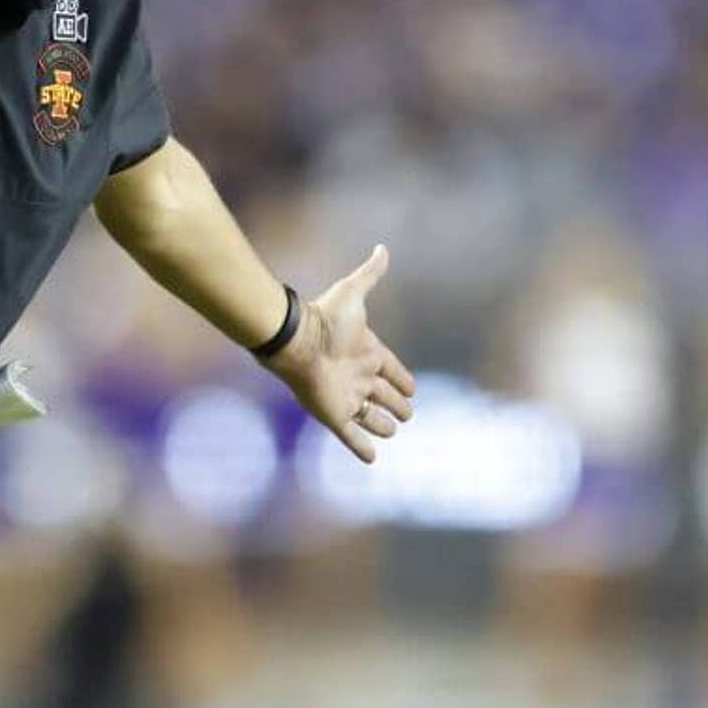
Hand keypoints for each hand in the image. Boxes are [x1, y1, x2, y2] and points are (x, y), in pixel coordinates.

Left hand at [264, 244, 414, 463]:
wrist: (295, 342)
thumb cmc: (325, 319)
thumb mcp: (352, 293)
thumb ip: (369, 274)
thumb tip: (382, 248)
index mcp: (368, 352)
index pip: (394, 371)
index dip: (404, 381)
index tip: (412, 389)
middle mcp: (360, 377)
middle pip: (387, 397)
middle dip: (399, 406)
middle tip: (406, 412)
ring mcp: (348, 398)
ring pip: (373, 419)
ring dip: (383, 426)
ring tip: (390, 429)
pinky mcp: (334, 415)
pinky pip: (352, 437)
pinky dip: (363, 449)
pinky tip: (372, 460)